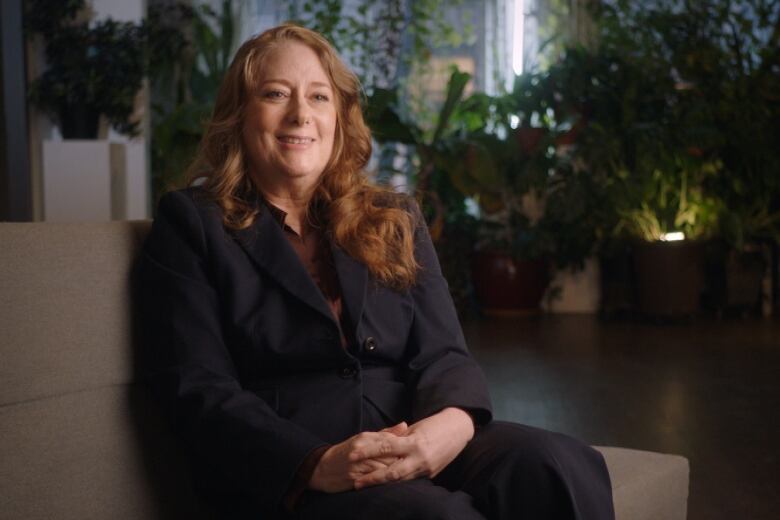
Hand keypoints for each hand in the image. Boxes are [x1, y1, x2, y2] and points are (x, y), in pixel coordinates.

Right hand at [308, 422, 407, 492]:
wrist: (323, 467)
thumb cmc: (347, 451)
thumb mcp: (364, 437)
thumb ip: (386, 433)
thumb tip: (405, 424)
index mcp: (366, 437)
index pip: (391, 441)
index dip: (405, 446)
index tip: (418, 448)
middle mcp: (362, 450)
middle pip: (390, 455)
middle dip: (403, 460)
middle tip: (417, 462)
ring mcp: (358, 465)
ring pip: (384, 469)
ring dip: (397, 472)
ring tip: (409, 473)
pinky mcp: (355, 479)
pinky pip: (374, 481)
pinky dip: (385, 482)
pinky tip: (394, 482)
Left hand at [353, 407, 473, 489]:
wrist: (458, 430)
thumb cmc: (433, 425)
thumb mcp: (414, 428)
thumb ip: (397, 437)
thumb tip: (378, 442)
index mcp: (414, 443)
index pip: (385, 448)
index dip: (367, 452)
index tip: (352, 455)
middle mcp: (420, 458)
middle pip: (391, 472)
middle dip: (373, 478)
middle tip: (356, 482)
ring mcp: (426, 469)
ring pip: (400, 480)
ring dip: (382, 484)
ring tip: (366, 486)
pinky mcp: (430, 475)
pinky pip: (409, 480)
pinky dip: (396, 483)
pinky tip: (384, 485)